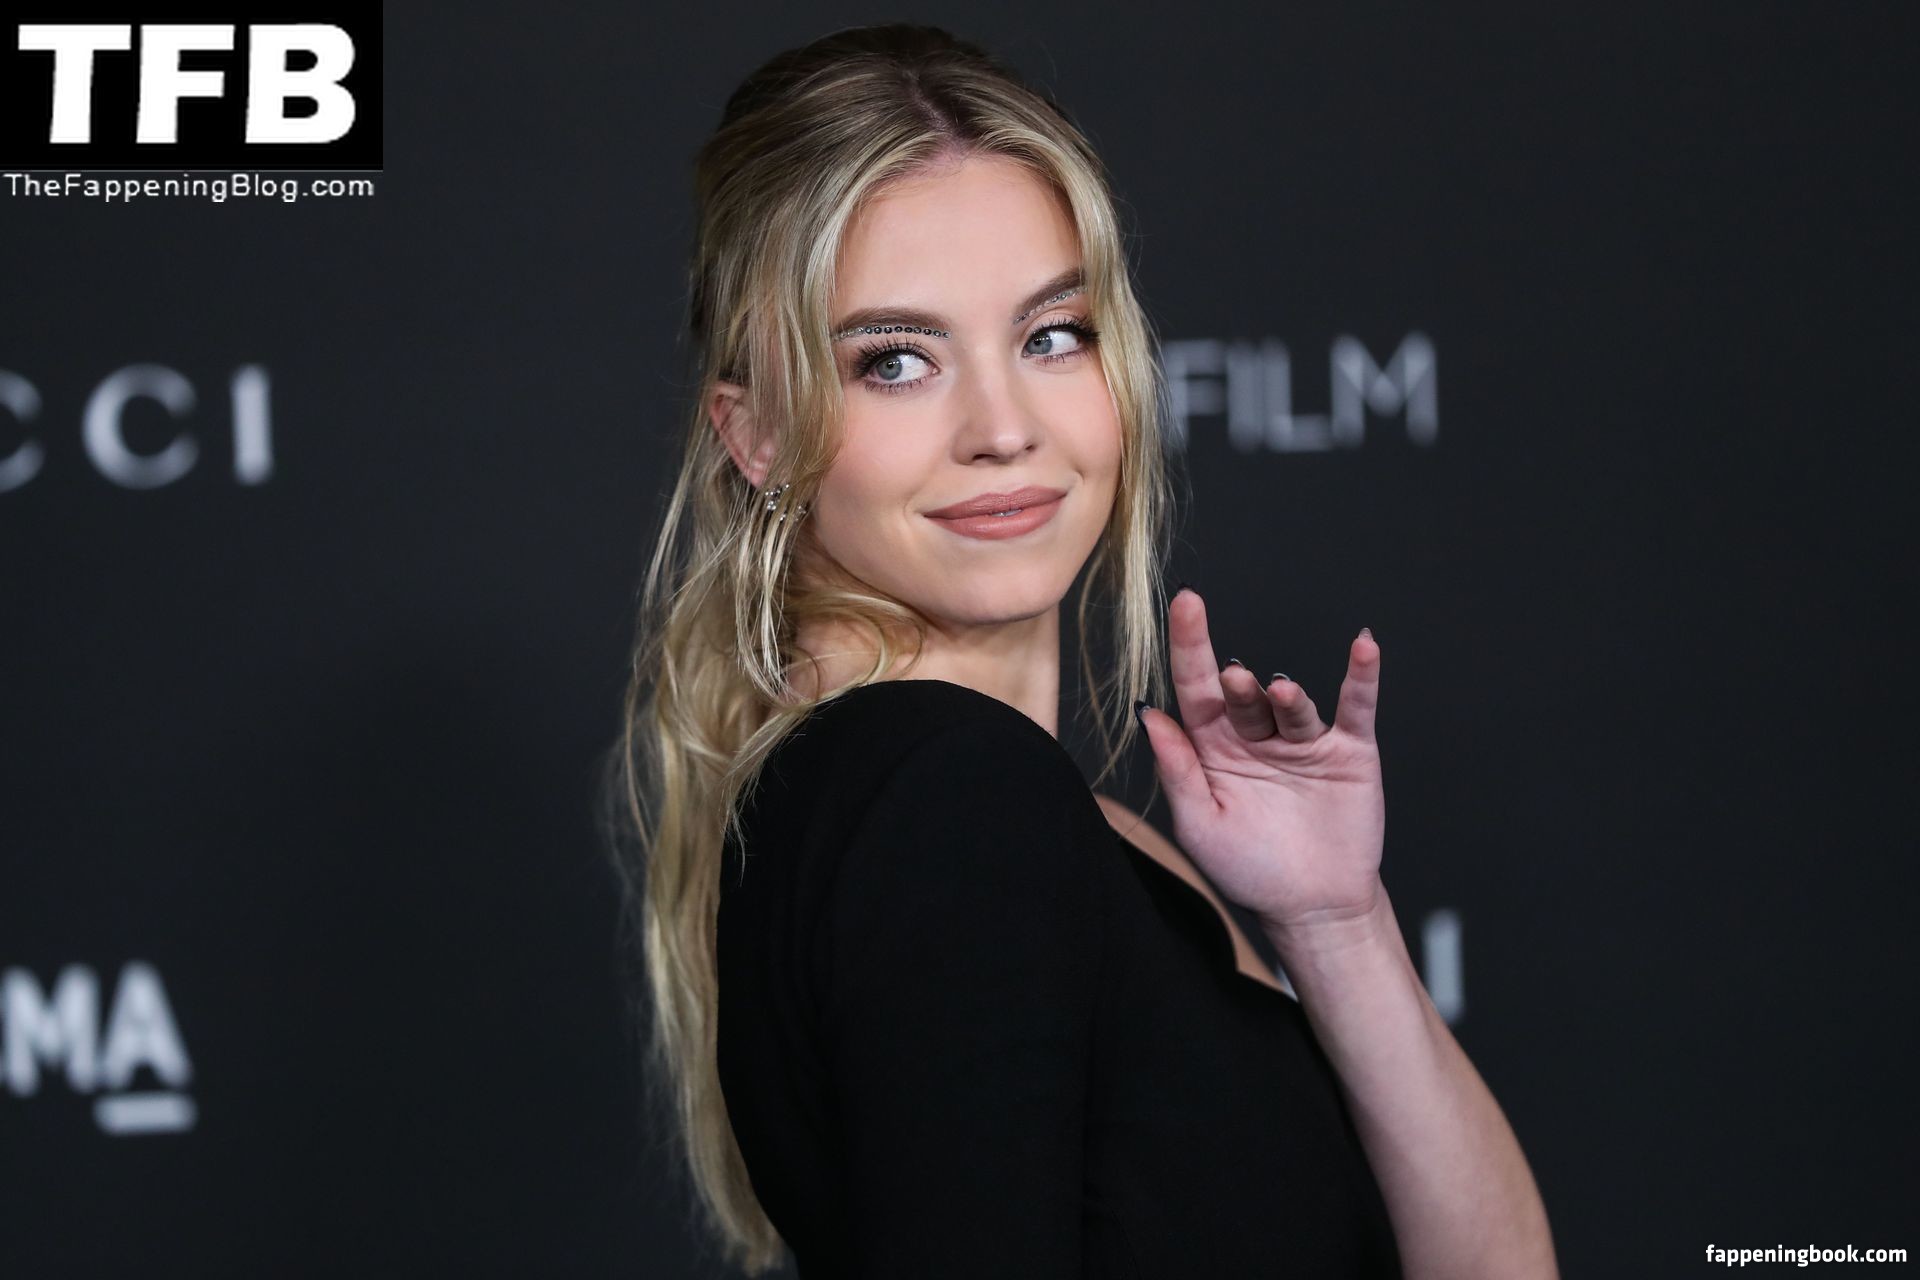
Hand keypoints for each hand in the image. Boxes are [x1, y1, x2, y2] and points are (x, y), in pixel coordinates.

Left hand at [1134, 587, 1386, 936]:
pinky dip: (1362, 676)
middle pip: (1243, 695)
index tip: (1186, 605)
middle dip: (1238, 685)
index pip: (1196, 688)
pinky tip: (1364, 647)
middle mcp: (1256, 735)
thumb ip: (1177, 770)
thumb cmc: (1249, 868)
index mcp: (1214, 748)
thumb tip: (1149, 715)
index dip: (1191, 647)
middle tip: (1235, 679)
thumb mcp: (1200, 825)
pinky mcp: (1349, 751)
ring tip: (1280, 694)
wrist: (1313, 910)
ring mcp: (1303, 740)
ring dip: (1287, 696)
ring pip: (1292, 705)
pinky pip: (1355, 706)